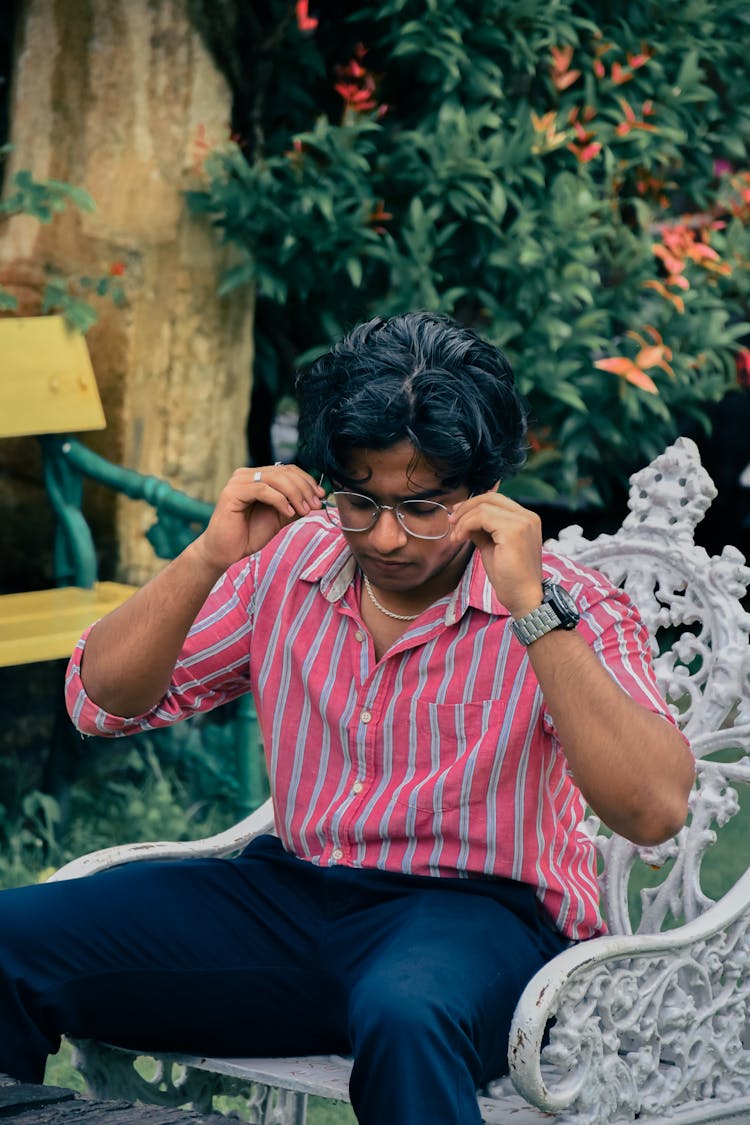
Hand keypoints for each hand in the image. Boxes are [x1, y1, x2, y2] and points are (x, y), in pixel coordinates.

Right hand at [193, 463, 324, 574]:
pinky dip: (280, 500)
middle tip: (315, 505)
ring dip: (295, 494)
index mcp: (256, 477)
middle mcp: (246, 474)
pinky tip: (288, 513)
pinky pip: (262, 489)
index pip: (287, 470)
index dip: (306, 480)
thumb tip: (317, 498)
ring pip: (275, 478)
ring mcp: (238, 482)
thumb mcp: (279, 518)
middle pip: (283, 472)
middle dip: (304, 488)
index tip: (321, 495)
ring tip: (304, 511)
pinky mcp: (232, 493)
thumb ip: (294, 506)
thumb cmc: (248, 535)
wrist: (225, 552)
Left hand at [448, 492, 543, 617]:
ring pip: (483, 507)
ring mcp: (523, 522)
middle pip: (490, 498)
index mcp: (526, 519)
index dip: (473, 504)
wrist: (522, 597)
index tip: (456, 515)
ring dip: (463, 521)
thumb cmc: (509, 577)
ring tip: (455, 537)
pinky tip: (460, 539)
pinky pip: (482, 518)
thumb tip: (463, 518)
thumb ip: (481, 530)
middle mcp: (528, 517)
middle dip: (466, 508)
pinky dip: (466, 526)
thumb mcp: (491, 546)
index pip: (496, 499)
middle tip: (451, 522)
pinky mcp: (514, 531)